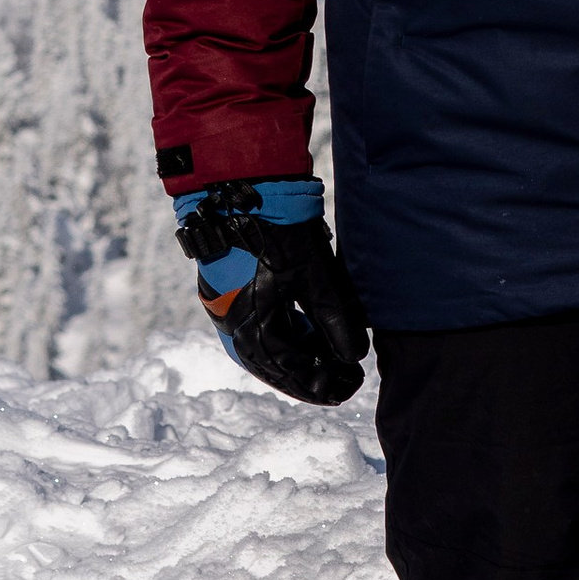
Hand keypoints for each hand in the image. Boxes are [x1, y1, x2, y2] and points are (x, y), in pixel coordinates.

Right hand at [173, 180, 369, 403]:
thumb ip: (333, 318)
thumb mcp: (314, 275)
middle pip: (273, 367)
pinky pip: (252, 333)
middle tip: (341, 384)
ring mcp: (225, 311)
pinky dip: (279, 341)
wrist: (239, 191)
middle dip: (308, 377)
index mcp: (253, 326)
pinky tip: (300, 339)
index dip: (320, 383)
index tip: (347, 388)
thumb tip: (353, 356)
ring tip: (325, 365)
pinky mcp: (225, 295)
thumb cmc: (278, 231)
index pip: (290, 370)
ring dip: (293, 361)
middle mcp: (233, 326)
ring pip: (262, 351)